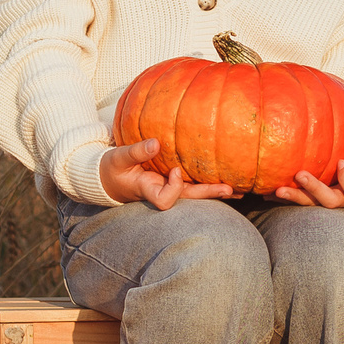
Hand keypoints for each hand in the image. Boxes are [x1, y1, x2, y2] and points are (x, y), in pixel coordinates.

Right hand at [98, 139, 235, 209]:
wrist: (107, 178)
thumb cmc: (110, 169)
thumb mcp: (118, 158)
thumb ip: (136, 151)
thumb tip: (157, 142)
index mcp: (147, 189)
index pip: (164, 201)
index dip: (174, 188)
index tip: (175, 171)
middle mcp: (160, 191)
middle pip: (188, 197)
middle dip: (208, 193)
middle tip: (229, 189)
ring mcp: (166, 186)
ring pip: (193, 191)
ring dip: (213, 190)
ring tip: (236, 188)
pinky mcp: (170, 180)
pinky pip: (190, 182)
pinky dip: (206, 180)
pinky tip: (224, 178)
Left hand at [272, 139, 343, 215]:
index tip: (341, 163)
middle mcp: (343, 200)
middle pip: (328, 202)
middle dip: (314, 189)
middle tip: (300, 175)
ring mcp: (329, 200)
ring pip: (311, 204)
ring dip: (294, 197)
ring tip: (277, 189)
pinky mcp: (316, 199)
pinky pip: (300, 200)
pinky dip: (284, 198)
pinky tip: (267, 193)